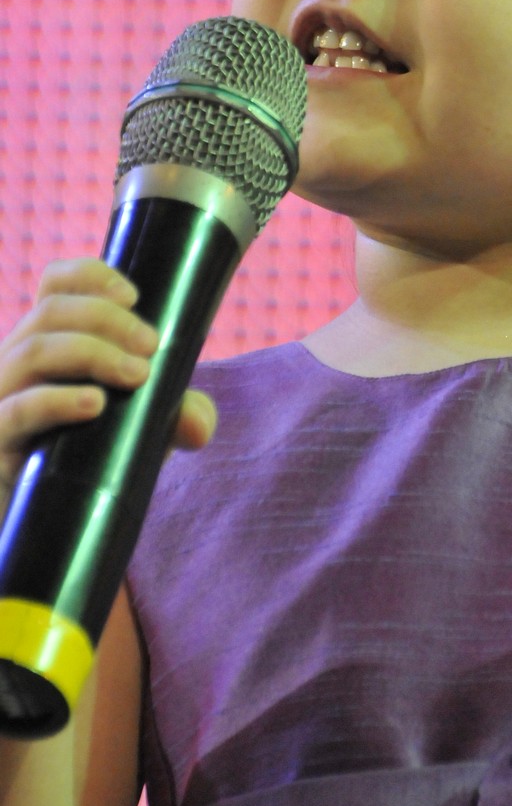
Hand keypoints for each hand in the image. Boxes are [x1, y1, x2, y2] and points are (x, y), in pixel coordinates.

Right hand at [0, 258, 216, 496]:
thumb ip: (177, 417)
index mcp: (48, 343)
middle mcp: (16, 363)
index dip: (90, 276)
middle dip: (108, 319)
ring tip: (139, 375)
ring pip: (34, 350)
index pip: (55, 285)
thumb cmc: (92, 464)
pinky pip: (18, 410)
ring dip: (93, 352)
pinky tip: (95, 405)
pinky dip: (58, 400)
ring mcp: (0, 400)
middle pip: (50, 310)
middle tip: (151, 347)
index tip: (134, 296)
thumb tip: (197, 422)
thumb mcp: (141, 431)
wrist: (49, 530)